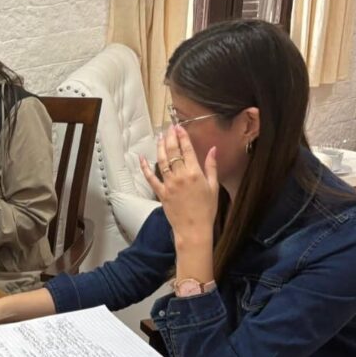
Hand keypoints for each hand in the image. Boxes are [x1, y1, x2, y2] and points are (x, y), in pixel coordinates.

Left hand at [139, 124, 217, 244]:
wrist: (194, 229)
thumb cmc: (207, 209)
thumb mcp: (213, 187)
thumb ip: (211, 166)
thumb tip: (212, 149)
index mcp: (195, 173)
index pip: (187, 150)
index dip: (182, 137)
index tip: (179, 127)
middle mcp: (180, 176)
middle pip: (173, 152)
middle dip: (170, 138)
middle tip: (168, 128)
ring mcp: (169, 184)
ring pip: (162, 161)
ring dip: (160, 147)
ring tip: (159, 137)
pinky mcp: (161, 193)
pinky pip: (151, 178)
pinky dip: (145, 168)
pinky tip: (142, 158)